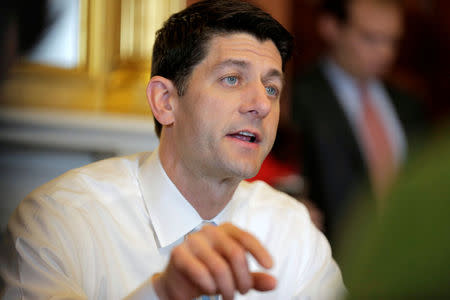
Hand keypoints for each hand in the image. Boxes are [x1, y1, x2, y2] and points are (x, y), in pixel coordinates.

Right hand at [152, 222, 276, 299]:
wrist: (179, 282)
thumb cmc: (211, 274)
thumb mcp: (236, 276)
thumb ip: (254, 278)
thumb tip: (274, 282)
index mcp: (225, 230)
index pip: (246, 238)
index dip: (259, 252)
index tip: (270, 266)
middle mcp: (209, 231)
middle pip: (236, 254)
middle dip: (243, 279)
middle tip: (242, 292)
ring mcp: (193, 241)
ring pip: (220, 267)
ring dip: (227, 288)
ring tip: (228, 295)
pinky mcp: (179, 254)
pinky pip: (200, 272)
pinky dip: (209, 286)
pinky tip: (210, 290)